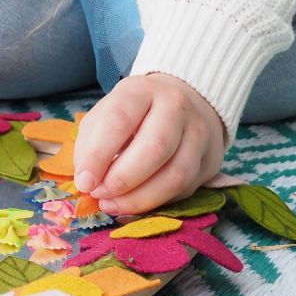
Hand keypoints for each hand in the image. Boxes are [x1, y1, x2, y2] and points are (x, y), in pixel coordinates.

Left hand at [72, 72, 226, 215]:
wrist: (186, 103)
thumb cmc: (135, 113)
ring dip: (140, 198)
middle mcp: (176, 107)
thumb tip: (87, 181)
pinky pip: (185, 189)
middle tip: (100, 195)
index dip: (99, 155)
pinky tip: (136, 203)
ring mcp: (199, 133)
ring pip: (175, 175)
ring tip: (113, 205)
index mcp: (142, 90)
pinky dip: (157, 202)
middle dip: (122, 180)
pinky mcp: (210, 159)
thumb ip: (90, 143)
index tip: (84, 182)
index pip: (119, 120)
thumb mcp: (106, 114)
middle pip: (154, 148)